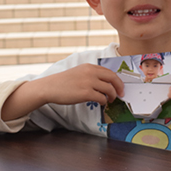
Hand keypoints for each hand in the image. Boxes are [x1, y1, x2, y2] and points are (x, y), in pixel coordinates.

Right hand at [2, 64, 123, 120]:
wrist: (49, 87)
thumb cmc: (64, 82)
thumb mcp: (79, 72)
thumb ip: (92, 74)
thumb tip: (107, 82)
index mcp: (90, 66)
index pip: (110, 71)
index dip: (117, 80)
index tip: (120, 86)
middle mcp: (90, 72)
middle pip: (113, 78)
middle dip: (119, 87)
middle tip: (121, 94)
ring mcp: (88, 82)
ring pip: (109, 89)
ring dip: (112, 96)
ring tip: (110, 100)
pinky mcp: (85, 93)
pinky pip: (101, 98)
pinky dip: (104, 101)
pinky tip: (101, 103)